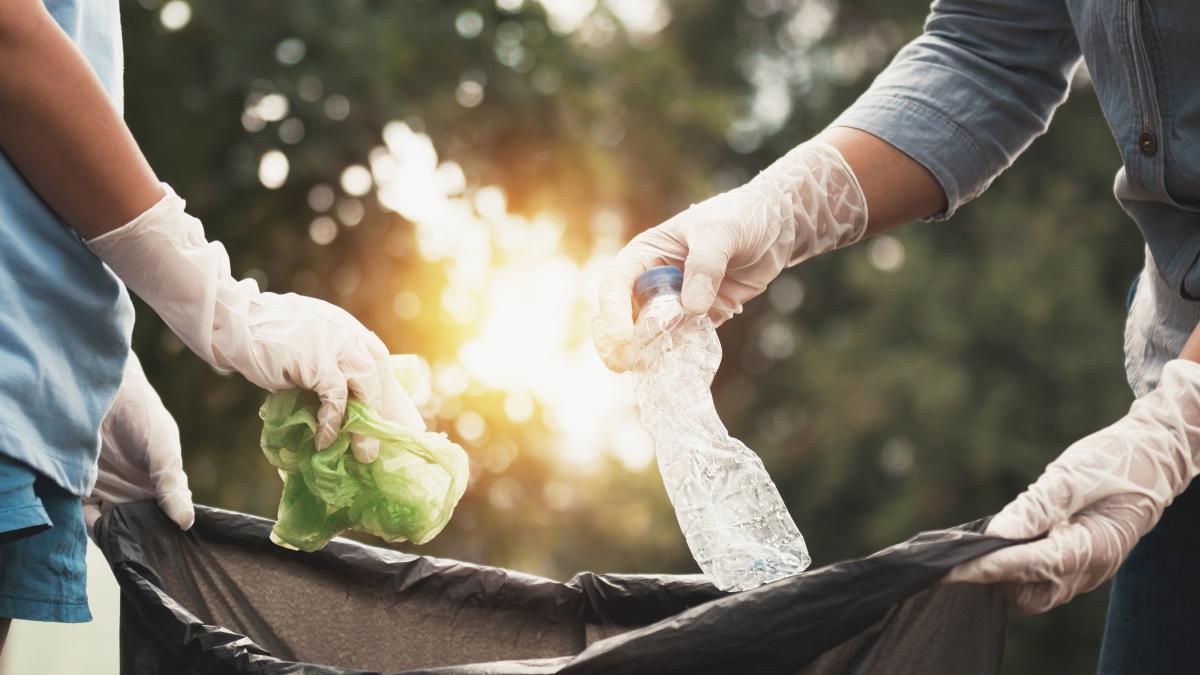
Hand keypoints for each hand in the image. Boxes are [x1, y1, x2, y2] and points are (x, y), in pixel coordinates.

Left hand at [85, 352, 193, 533]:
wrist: (99, 391)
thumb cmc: (142, 414)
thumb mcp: (163, 449)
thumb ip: (171, 485)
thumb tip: (186, 522)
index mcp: (161, 483)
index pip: (169, 516)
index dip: (170, 534)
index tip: (170, 550)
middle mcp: (137, 491)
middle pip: (142, 526)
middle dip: (143, 541)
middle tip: (145, 555)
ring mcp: (110, 492)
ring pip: (115, 526)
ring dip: (118, 537)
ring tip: (123, 546)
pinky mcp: (83, 490)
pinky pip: (87, 517)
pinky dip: (93, 527)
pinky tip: (100, 529)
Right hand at [86, 185, 424, 460]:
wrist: (230, 322)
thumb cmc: (259, 338)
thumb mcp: (301, 345)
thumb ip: (321, 364)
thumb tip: (334, 404)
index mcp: (343, 326)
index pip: (377, 358)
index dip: (388, 389)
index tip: (395, 417)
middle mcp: (345, 332)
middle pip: (379, 372)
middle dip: (386, 409)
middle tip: (388, 440)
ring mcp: (333, 343)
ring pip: (365, 385)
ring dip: (364, 423)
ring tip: (362, 453)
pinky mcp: (316, 361)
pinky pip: (334, 397)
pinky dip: (332, 422)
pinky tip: (324, 440)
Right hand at [593, 141, 867, 370]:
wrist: (777, 227)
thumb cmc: (741, 217)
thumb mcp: (720, 233)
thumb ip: (705, 267)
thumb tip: (690, 309)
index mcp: (646, 253)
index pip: (616, 284)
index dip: (614, 310)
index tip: (624, 336)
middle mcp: (654, 280)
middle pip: (625, 315)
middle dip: (620, 341)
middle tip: (624, 365)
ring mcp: (676, 301)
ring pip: (651, 333)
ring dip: (647, 354)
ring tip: (647, 372)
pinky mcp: (700, 316)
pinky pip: (683, 340)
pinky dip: (678, 355)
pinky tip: (677, 369)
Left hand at [946, 359, 1199, 612]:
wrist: (1151, 461)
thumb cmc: (1115, 461)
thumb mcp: (1077, 474)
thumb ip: (1041, 505)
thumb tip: (1000, 532)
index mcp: (1094, 546)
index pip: (1033, 565)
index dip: (992, 567)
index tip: (955, 567)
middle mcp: (1090, 569)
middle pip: (1029, 594)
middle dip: (995, 576)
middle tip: (968, 546)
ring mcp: (1085, 571)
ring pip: (1032, 593)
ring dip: (1005, 574)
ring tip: (984, 541)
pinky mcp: (1075, 565)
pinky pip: (1040, 580)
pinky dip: (1016, 567)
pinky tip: (1003, 541)